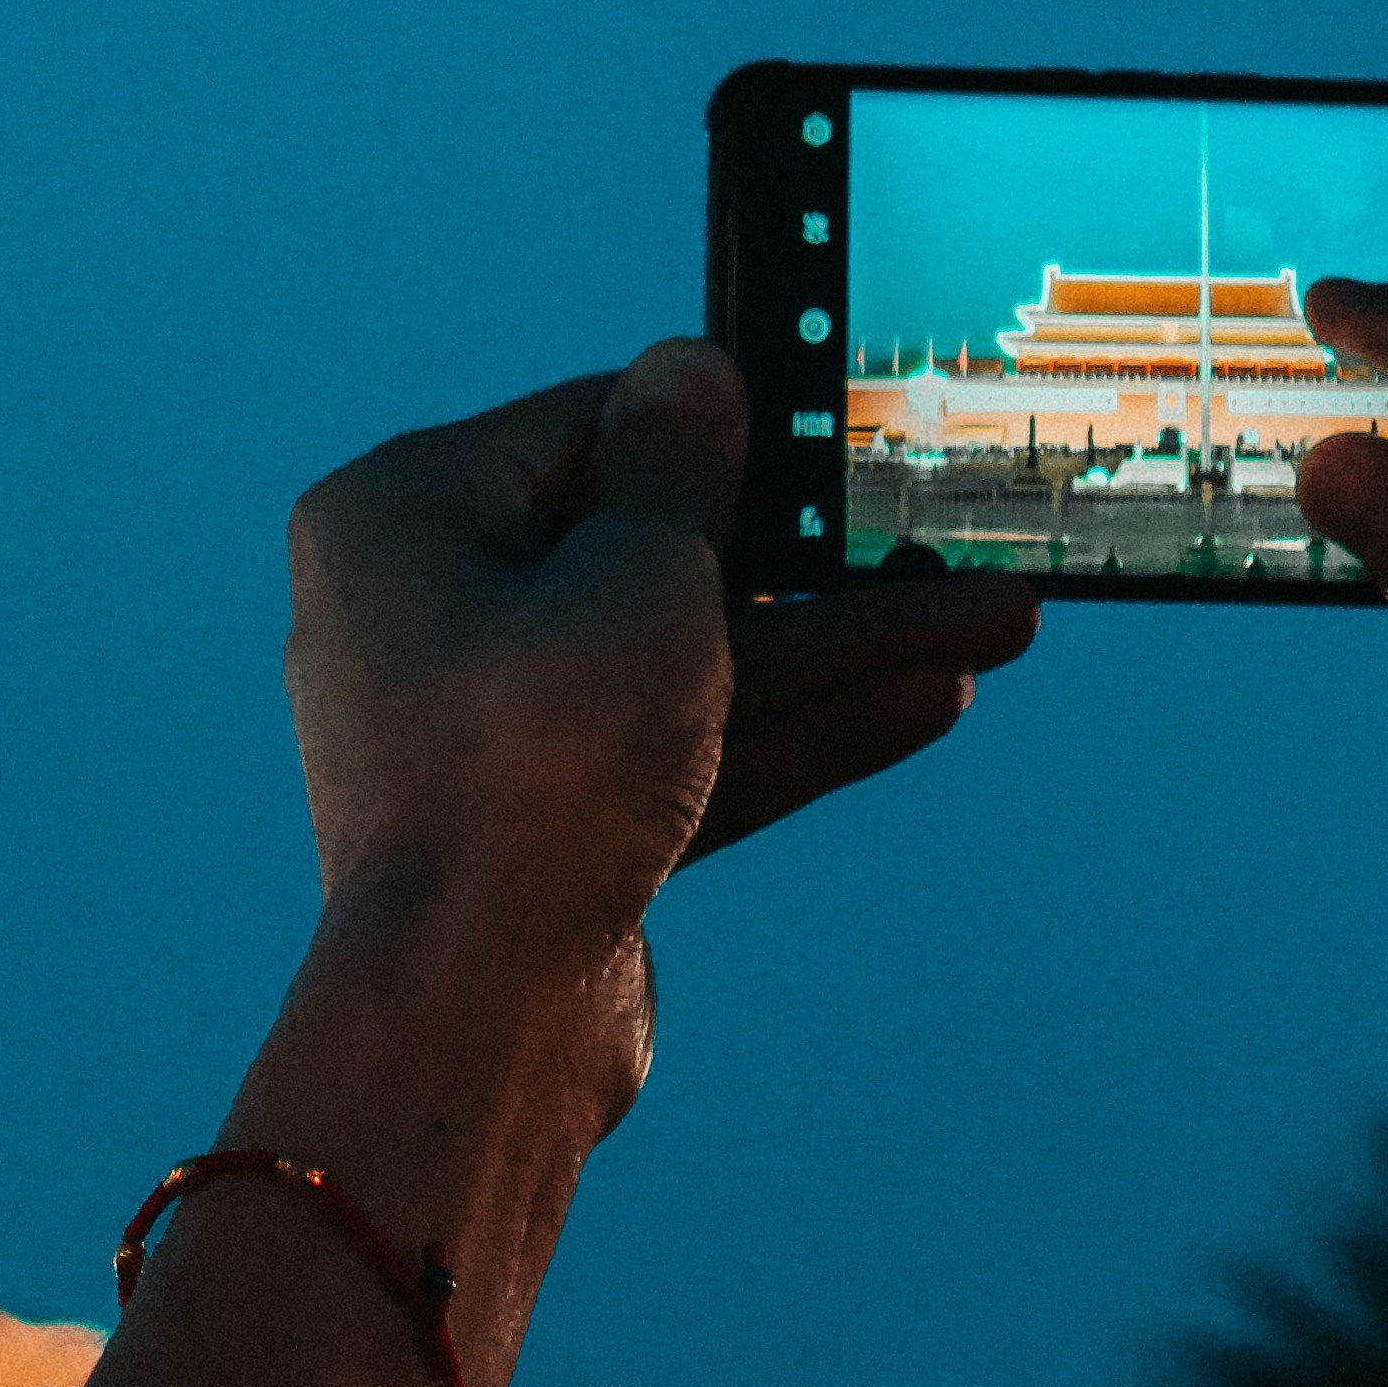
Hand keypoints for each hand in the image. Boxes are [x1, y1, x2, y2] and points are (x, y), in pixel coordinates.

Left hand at [283, 342, 1044, 993]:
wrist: (477, 1013)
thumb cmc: (534, 770)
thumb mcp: (640, 580)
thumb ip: (682, 470)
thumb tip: (688, 373)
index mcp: (401, 518)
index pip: (583, 429)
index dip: (721, 433)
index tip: (827, 432)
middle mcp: (424, 614)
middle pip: (649, 557)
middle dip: (812, 564)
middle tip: (939, 544)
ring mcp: (484, 731)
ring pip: (681, 665)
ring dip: (832, 648)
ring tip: (986, 625)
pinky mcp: (543, 828)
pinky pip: (675, 751)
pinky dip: (785, 728)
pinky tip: (918, 699)